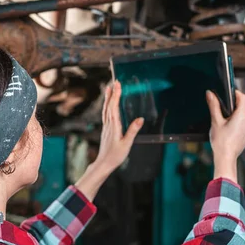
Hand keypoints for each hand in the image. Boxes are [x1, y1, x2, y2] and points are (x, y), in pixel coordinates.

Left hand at [74, 81, 143, 200]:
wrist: (103, 163)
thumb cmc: (115, 155)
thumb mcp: (127, 144)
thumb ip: (133, 131)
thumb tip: (140, 119)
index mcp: (114, 126)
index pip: (114, 107)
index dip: (116, 95)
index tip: (118, 84)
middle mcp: (108, 125)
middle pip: (109, 105)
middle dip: (112, 93)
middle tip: (114, 81)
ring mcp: (106, 127)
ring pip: (106, 109)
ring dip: (108, 98)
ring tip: (109, 88)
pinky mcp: (106, 130)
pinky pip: (105, 114)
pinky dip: (107, 106)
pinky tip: (108, 105)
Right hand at [206, 90, 244, 182]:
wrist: (225, 157)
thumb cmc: (221, 142)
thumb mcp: (215, 121)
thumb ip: (214, 106)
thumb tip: (210, 94)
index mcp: (241, 116)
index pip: (242, 97)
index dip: (236, 93)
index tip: (230, 93)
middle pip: (241, 109)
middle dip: (232, 109)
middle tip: (221, 115)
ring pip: (242, 118)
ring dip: (234, 119)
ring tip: (224, 126)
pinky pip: (243, 127)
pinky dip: (237, 127)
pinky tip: (229, 133)